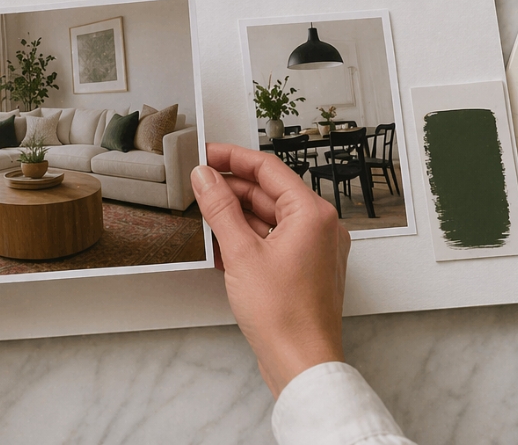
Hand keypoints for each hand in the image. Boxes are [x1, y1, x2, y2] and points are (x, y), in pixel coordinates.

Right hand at [191, 144, 349, 396]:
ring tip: (203, 213)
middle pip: (269, 191)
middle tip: (197, 184)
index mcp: (312, 214)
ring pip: (269, 217)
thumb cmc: (285, 316)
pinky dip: (247, 237)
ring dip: (236, 214)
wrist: (301, 364)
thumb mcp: (241, 252)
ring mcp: (314, 249)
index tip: (206, 153)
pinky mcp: (304, 269)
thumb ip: (220, 208)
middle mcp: (320, 227)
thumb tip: (204, 176)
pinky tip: (220, 244)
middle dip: (231, 188)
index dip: (232, 158)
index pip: (268, 169)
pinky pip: (272, 240)